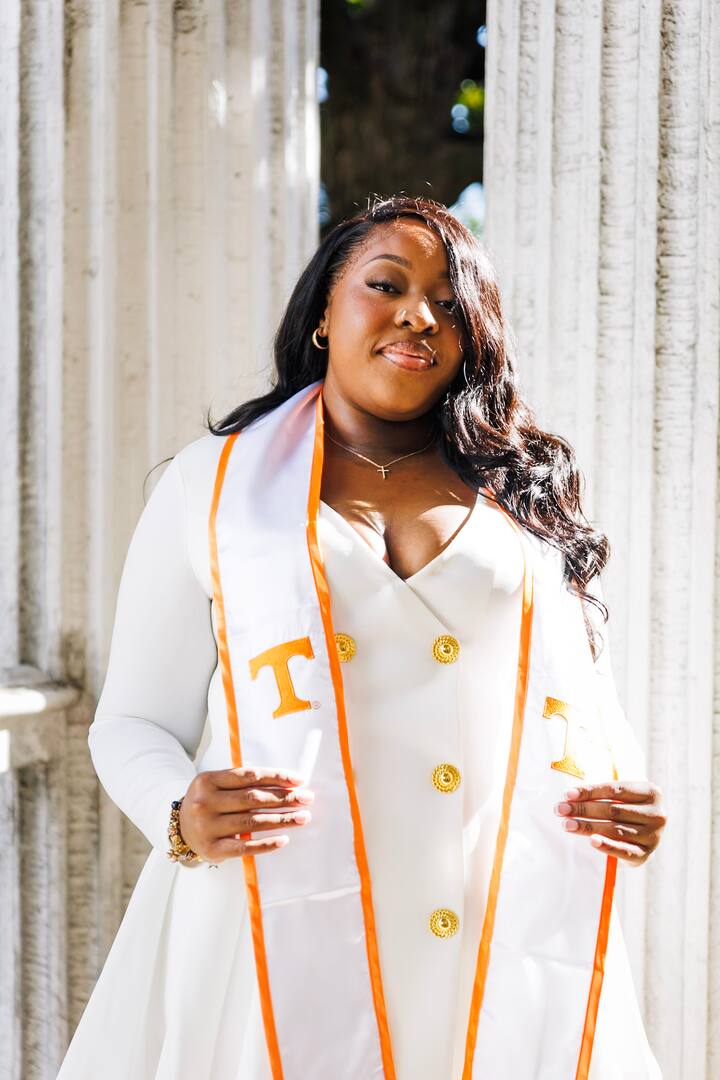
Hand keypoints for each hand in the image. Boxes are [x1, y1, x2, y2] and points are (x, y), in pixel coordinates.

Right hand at [179, 766, 313, 863]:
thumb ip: (245, 782)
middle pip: (253, 799)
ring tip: (303, 817)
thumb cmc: (209, 802)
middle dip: (284, 798)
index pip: (249, 776)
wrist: (179, 829)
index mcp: (208, 780)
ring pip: (252, 822)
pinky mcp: (213, 850)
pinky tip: (283, 840)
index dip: (276, 777)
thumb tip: (287, 784)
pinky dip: (265, 844)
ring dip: (281, 819)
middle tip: (307, 799)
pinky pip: (244, 848)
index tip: (299, 780)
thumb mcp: (218, 785)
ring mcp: (207, 827)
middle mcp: (205, 803)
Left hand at [554, 780, 666, 865]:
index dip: (590, 791)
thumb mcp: (622, 794)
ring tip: (566, 824)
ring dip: (587, 826)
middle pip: (613, 810)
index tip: (567, 793)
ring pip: (615, 829)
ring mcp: (652, 836)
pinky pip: (624, 851)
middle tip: (560, 809)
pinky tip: (591, 841)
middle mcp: (656, 814)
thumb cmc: (625, 807)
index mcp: (651, 792)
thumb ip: (604, 790)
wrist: (644, 834)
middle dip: (583, 809)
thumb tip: (572, 791)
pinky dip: (607, 846)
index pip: (615, 790)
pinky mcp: (645, 854)